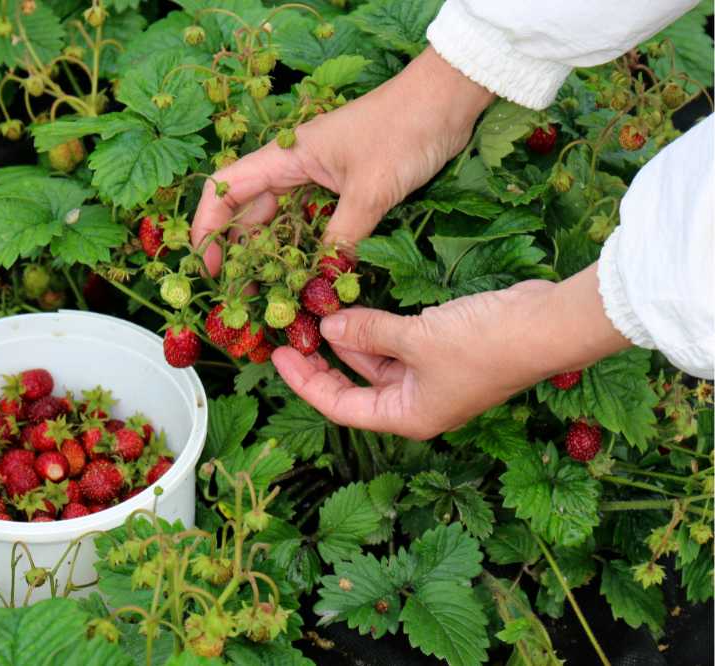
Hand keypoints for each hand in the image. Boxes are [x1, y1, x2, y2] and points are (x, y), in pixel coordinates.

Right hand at [190, 46, 494, 274]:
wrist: (448, 99)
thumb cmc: (405, 130)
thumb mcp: (372, 190)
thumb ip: (343, 238)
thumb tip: (322, 284)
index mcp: (287, 156)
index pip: (226, 188)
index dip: (208, 227)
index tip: (208, 266)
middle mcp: (294, 165)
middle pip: (249, 210)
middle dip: (239, 252)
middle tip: (241, 296)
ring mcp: (319, 176)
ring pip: (281, 219)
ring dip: (273, 254)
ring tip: (269, 293)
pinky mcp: (343, 186)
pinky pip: (312, 221)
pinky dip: (306, 248)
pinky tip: (307, 274)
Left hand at [271, 266, 632, 437]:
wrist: (545, 325)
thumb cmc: (482, 344)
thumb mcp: (415, 338)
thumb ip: (367, 331)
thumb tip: (327, 325)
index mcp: (407, 416)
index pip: (341, 407)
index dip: (305, 383)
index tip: (277, 358)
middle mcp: (416, 404)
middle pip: (354, 387)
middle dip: (322, 361)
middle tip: (291, 334)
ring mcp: (430, 379)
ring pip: (374, 363)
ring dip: (348, 340)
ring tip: (317, 312)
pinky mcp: (442, 353)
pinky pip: (395, 345)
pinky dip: (374, 330)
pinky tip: (353, 309)